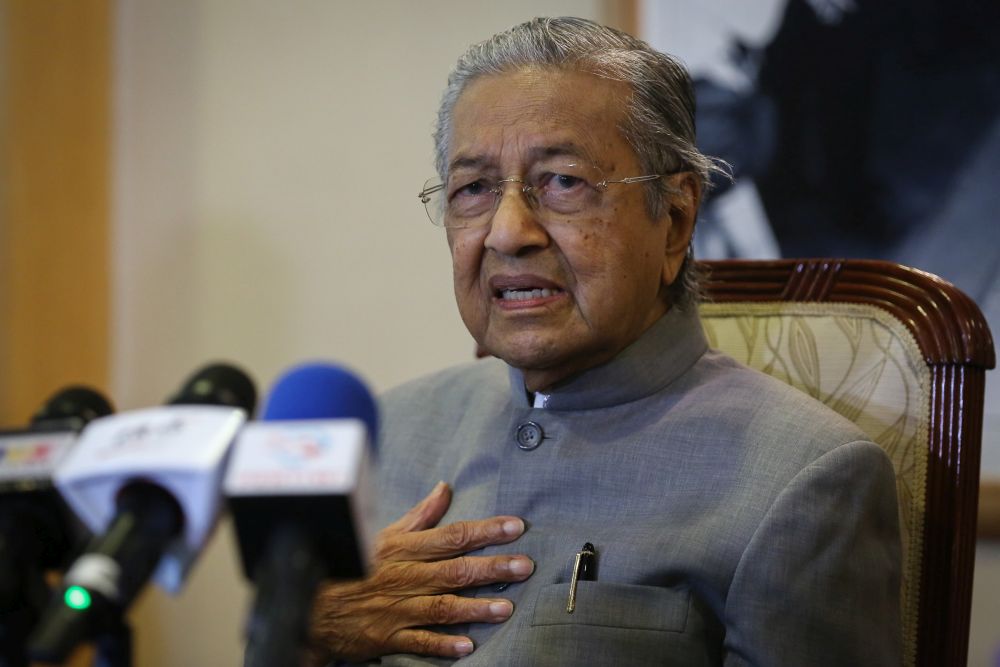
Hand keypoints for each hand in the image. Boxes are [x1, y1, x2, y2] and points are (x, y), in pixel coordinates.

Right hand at [308, 481, 531, 662]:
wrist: (312, 603)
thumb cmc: (355, 564)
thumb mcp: (385, 534)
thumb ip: (420, 516)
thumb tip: (445, 489)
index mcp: (405, 548)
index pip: (452, 535)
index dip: (485, 530)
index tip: (515, 526)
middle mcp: (405, 576)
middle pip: (454, 570)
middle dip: (492, 568)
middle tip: (525, 566)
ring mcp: (397, 608)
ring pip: (442, 606)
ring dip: (475, 608)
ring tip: (506, 608)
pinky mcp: (388, 636)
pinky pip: (419, 641)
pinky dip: (442, 644)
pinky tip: (467, 646)